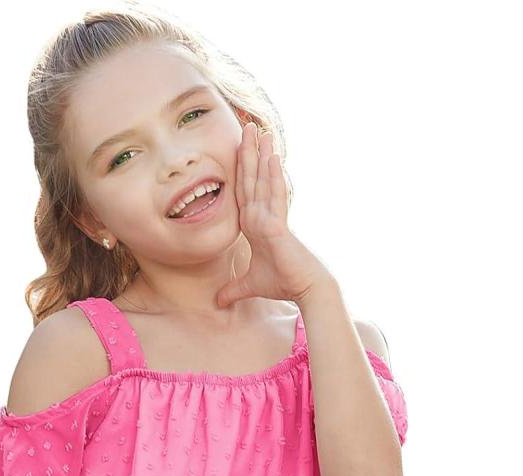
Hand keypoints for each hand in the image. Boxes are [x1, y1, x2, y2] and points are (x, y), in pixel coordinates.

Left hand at [216, 121, 331, 307]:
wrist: (304, 288)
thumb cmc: (282, 283)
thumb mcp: (249, 286)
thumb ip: (233, 290)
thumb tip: (218, 302)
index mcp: (255, 224)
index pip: (244, 192)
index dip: (240, 170)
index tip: (237, 148)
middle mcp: (263, 216)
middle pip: (253, 179)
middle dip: (249, 152)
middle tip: (246, 126)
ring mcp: (271, 218)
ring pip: (263, 182)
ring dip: (261, 156)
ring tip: (259, 131)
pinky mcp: (278, 226)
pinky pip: (274, 198)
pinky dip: (272, 178)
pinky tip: (271, 158)